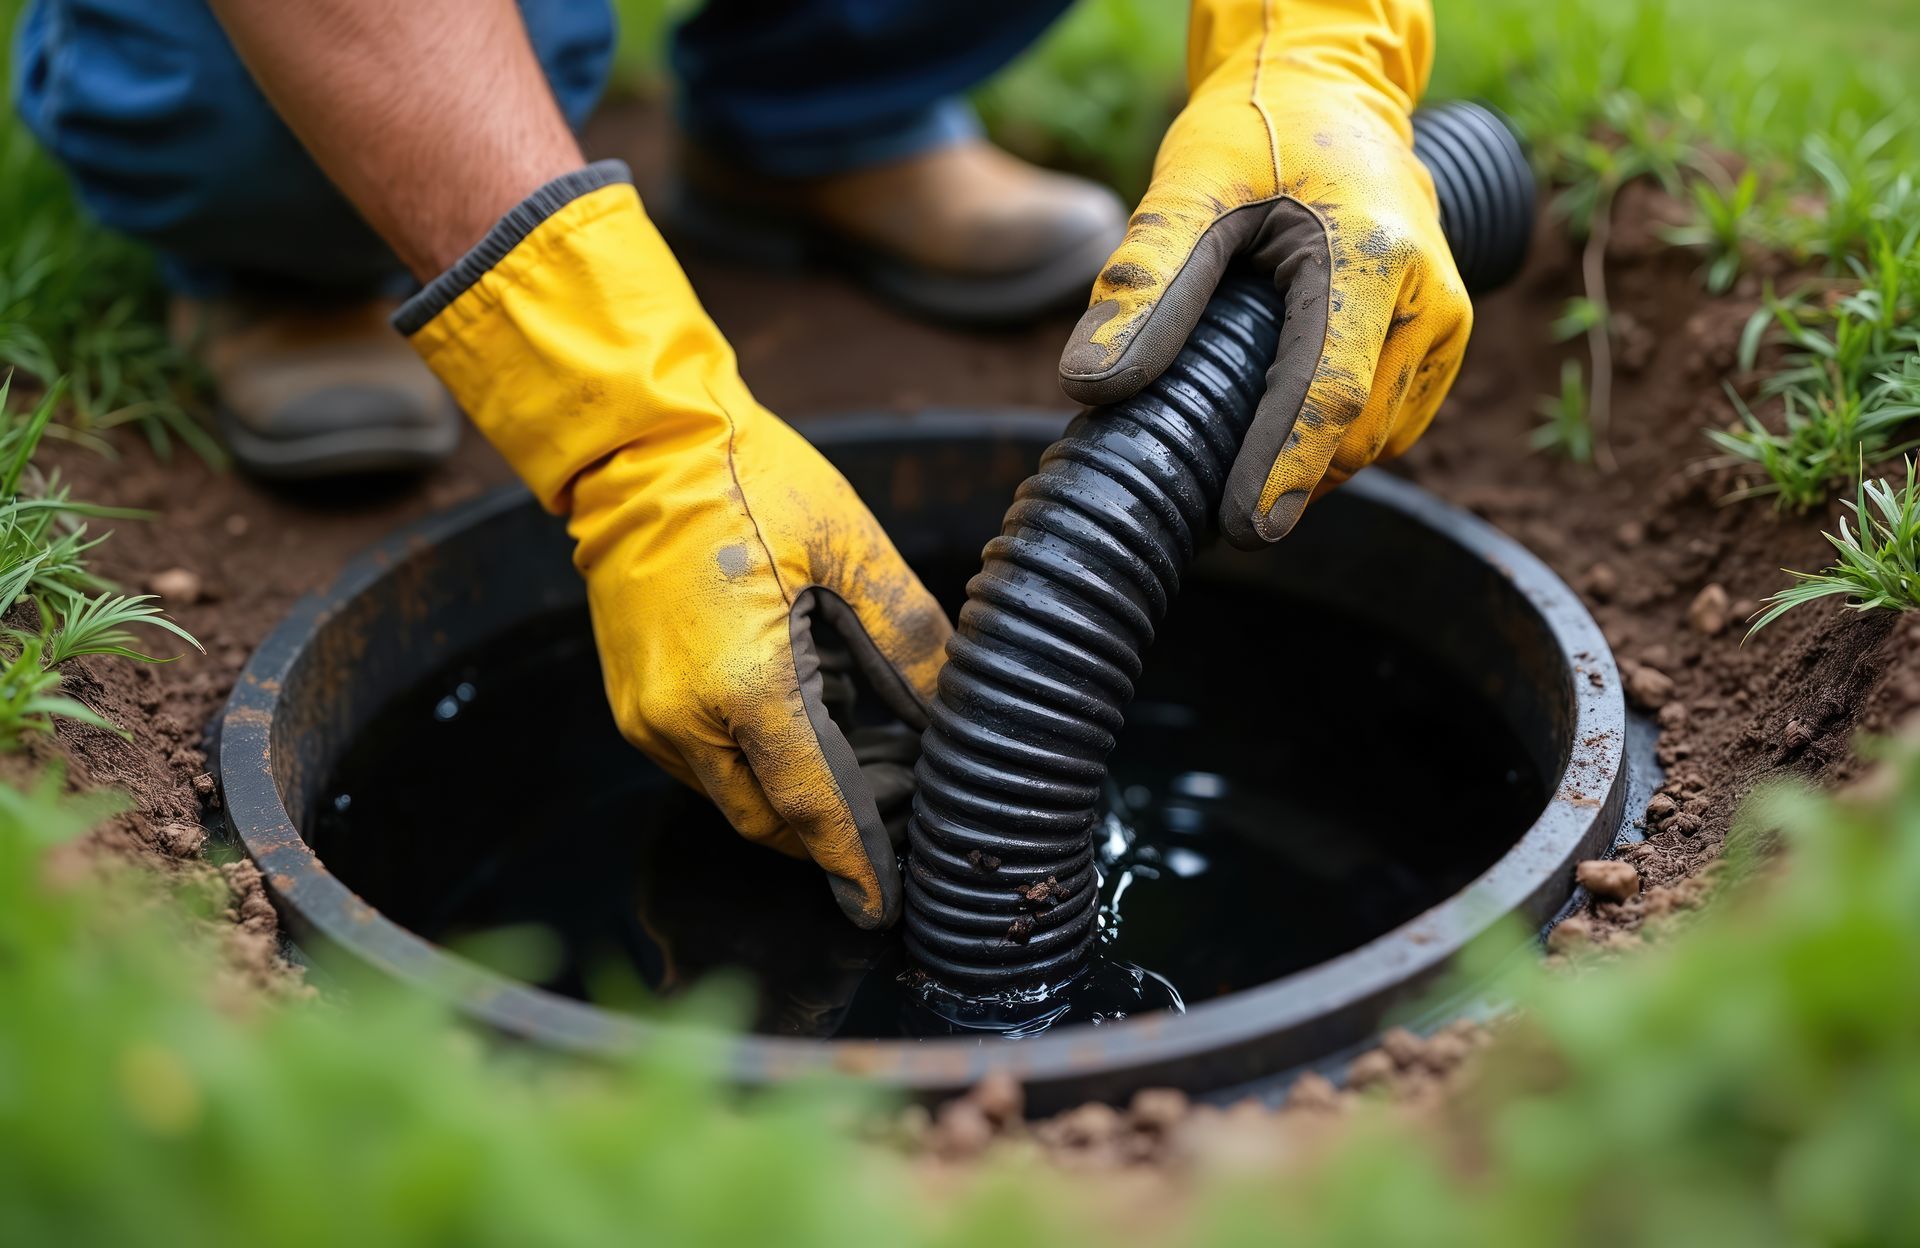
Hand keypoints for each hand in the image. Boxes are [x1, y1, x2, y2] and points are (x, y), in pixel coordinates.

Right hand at [398, 164, 949, 926]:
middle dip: (834, 835)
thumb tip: (955, 711)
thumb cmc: (749, 484)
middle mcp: (683, 722)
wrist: (637, 448)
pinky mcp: (633, 705)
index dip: (856, 863)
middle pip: (771, 821)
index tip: (885, 910)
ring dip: (797, 798)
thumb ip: (909, 641)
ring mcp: (648, 718)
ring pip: (736, 799)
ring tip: (869, 755)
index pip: (815, 807)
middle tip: (902, 812)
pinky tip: (810, 717)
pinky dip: (759, 764)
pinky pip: (704, 765)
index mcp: (743, 688)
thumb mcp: (852, 550)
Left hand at [1058, 0, 1470, 547]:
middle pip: (1353, 432)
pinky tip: (1271, 429)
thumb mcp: (1185, 187)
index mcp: (1372, 256)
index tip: (1243, 530)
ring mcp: (1444, 325)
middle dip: (1279, 474)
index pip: (1329, 390)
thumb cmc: (1257, 129)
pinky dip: (1329, 442)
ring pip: (1374, 441)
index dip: (1282, 468)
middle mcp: (1429, 298)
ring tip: (1229, 455)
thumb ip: (1143, 284)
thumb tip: (1088, 384)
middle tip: (1195, 494)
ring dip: (1305, 464)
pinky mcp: (1438, 343)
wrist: (1330, 91)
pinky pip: (1386, 425)